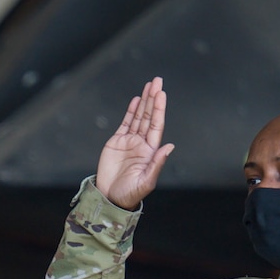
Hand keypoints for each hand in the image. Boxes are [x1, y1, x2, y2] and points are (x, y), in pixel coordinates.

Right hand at [95, 76, 174, 210]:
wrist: (110, 197)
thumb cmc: (130, 193)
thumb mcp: (146, 181)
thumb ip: (157, 164)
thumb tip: (169, 146)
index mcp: (151, 151)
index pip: (156, 125)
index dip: (159, 109)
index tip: (161, 94)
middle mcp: (142, 143)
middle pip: (149, 116)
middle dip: (153, 98)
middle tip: (156, 81)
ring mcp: (129, 142)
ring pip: (139, 117)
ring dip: (144, 101)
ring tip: (149, 85)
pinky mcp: (117, 142)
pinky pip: (126, 123)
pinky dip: (131, 111)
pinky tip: (136, 100)